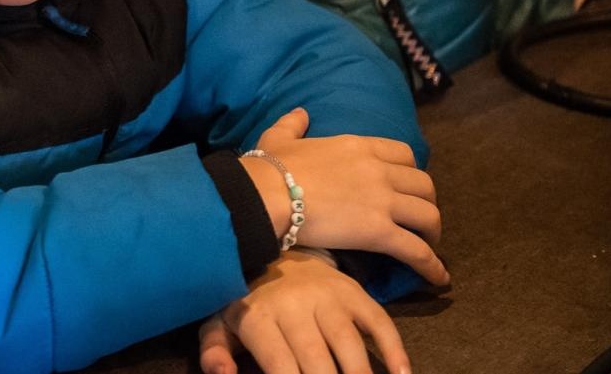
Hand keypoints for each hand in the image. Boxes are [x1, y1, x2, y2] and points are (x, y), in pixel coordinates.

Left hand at [197, 251, 409, 373]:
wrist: (275, 248)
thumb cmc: (247, 299)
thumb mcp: (221, 320)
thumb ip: (215, 349)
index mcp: (258, 316)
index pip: (280, 364)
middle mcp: (295, 305)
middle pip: (317, 361)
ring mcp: (328, 297)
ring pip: (350, 346)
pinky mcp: (354, 292)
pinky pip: (380, 322)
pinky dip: (395, 350)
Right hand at [241, 108, 447, 286]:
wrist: (267, 194)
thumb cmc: (270, 168)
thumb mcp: (280, 137)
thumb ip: (293, 123)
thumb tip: (301, 112)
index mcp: (359, 146)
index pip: (404, 154)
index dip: (410, 171)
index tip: (405, 186)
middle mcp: (379, 170)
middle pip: (424, 185)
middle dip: (427, 202)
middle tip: (418, 218)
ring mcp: (382, 201)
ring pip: (428, 215)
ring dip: (432, 232)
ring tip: (428, 245)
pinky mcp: (379, 232)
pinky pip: (417, 250)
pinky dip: (432, 265)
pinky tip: (438, 276)